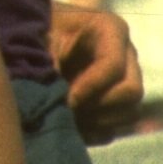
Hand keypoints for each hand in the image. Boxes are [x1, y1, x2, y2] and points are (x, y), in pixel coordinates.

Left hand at [47, 2, 143, 143]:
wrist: (31, 35)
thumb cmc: (35, 30)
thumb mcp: (40, 38)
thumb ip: (50, 63)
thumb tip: (61, 101)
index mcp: (110, 30)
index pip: (113, 66)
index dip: (90, 87)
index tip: (66, 98)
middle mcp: (126, 55)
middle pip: (131, 92)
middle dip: (99, 107)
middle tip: (69, 110)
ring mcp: (125, 80)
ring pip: (130, 112)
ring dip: (99, 122)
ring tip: (67, 119)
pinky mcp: (117, 101)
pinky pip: (118, 127)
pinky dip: (95, 133)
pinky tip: (70, 128)